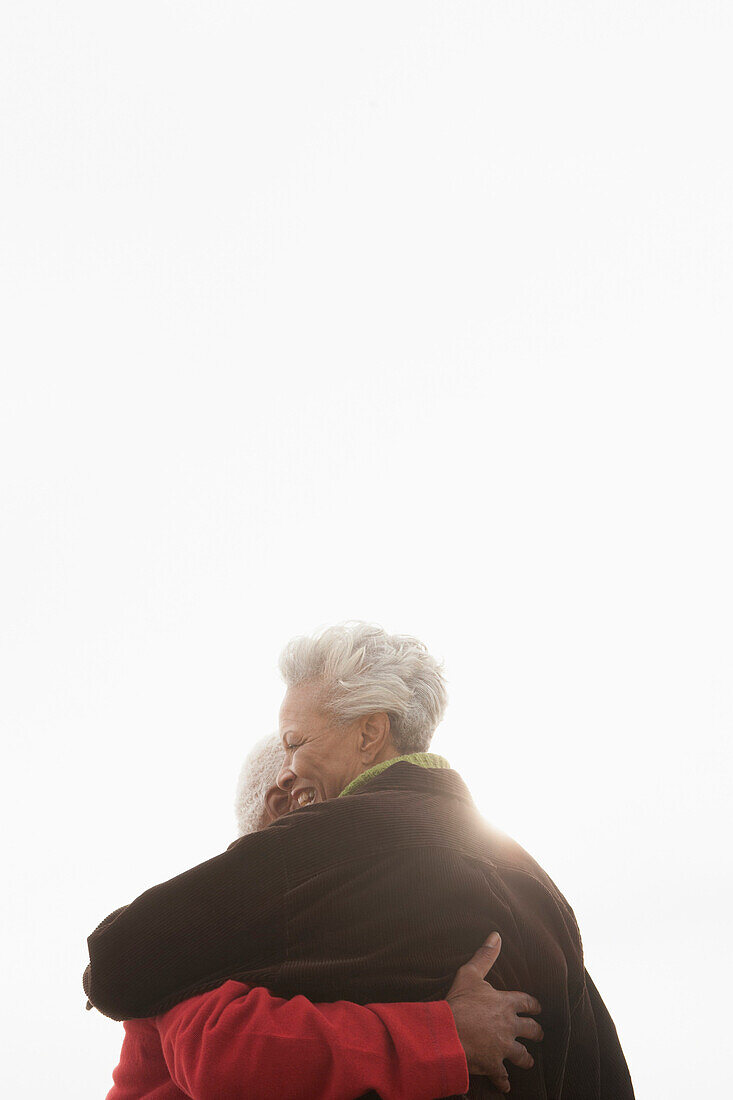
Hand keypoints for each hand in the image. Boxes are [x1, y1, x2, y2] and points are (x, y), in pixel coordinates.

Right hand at [445, 932, 542, 1093]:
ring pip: (522, 1055)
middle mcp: (509, 1026)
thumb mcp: (470, 974)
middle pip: (531, 1030)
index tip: (539, 1008)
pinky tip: (506, 1085)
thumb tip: (496, 935)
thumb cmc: (459, 1002)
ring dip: (525, 1058)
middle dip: (536, 1032)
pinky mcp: (494, 1064)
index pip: (527, 1003)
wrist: (449, 1033)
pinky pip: (502, 1075)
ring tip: (528, 1061)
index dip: (534, 1005)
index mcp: (506, 1004)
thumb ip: (485, 955)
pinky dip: (504, 1081)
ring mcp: (503, 1047)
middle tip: (539, 1034)